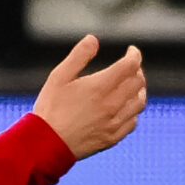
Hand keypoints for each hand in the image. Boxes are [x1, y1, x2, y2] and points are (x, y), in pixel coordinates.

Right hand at [32, 35, 146, 157]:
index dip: (134, 54)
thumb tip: (93, 39)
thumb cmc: (49, 109)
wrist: (44, 144)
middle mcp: (112, 104)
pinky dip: (132, 111)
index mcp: (100, 86)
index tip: (131, 51)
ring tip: (132, 86)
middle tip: (130, 67)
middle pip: (138, 82)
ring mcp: (114, 122)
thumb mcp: (57, 78)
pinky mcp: (112, 137)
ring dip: (139, 90)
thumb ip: (78, 56)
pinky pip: (133, 121)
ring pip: (139, 102)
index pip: (131, 64)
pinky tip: (124, 108)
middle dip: (137, 70)